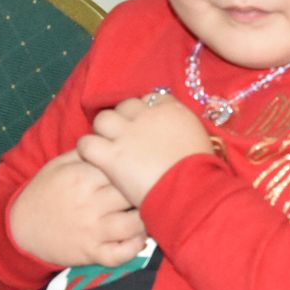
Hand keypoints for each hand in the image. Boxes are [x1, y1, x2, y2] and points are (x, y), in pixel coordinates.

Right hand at [10, 150, 146, 267]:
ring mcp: (91, 230)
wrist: (19, 229)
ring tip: (150, 214)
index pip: (121, 167)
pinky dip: (135, 248)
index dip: (137, 166)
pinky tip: (139, 238)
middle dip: (146, 191)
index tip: (146, 167)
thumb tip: (114, 141)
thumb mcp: (59, 164)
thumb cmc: (44, 192)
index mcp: (82, 176)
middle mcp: (90, 203)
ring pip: (134, 225)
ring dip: (146, 220)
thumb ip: (87, 152)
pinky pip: (121, 254)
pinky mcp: (90, 253)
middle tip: (154, 190)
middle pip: (132, 194)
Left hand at [76, 94, 214, 205]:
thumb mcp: (201, 142)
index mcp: (172, 110)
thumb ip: (184, 133)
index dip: (146, 112)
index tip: (147, 126)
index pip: (152, 98)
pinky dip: (87, 149)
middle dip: (124, 119)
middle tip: (125, 137)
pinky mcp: (110, 155)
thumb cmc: (203, 172)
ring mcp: (126, 134)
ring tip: (106, 146)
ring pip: (103, 119)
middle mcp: (146, 116)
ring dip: (103, 131)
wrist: (191, 192)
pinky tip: (92, 159)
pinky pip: (87, 143)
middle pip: (126, 105)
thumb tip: (179, 136)